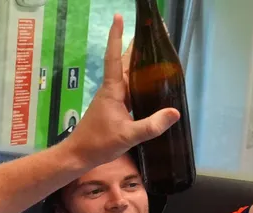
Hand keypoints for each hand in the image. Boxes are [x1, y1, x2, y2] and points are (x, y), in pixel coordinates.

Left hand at [65, 14, 179, 167]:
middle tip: (152, 30)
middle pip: (125, 61)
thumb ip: (151, 125)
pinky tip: (149, 83)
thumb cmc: (98, 144)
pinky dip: (139, 81)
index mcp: (112, 90)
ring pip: (128, 75)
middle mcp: (112, 90)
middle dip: (136, 44)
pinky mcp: (114, 108)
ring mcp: (112, 98)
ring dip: (139, 62)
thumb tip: (174, 113)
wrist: (78, 155)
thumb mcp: (128, 136)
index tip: (119, 18)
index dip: (117, 37)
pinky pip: (129, 88)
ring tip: (154, 50)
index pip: (115, 57)